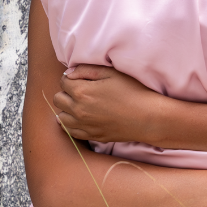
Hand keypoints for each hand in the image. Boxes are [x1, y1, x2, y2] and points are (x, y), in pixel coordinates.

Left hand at [52, 64, 166, 143]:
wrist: (148, 117)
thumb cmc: (132, 92)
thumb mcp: (111, 73)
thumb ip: (86, 70)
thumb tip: (70, 73)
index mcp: (82, 92)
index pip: (63, 82)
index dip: (72, 78)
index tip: (84, 79)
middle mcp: (78, 110)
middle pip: (58, 99)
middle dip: (66, 93)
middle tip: (82, 91)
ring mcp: (84, 126)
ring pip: (61, 117)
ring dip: (68, 109)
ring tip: (82, 105)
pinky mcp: (92, 136)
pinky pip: (71, 131)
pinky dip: (73, 124)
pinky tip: (83, 118)